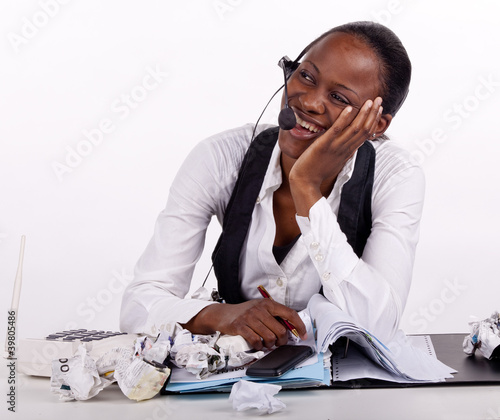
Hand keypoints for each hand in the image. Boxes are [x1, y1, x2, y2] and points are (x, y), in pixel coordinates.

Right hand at [182, 299, 306, 350]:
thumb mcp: (260, 310)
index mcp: (268, 304)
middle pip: (280, 330)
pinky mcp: (240, 327)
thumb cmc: (244, 313)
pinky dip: (259, 346)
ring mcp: (250, 317)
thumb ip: (274, 317)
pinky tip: (257, 344)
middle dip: (282, 341)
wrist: (223, 314)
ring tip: (266, 343)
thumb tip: (292, 329)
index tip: (303, 334)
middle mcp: (260, 309)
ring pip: (270, 337)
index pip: (289, 313)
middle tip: (278, 343)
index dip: (299, 325)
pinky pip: (256, 341)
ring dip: (270, 345)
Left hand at [289, 97, 383, 215]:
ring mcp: (335, 147)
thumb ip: (344, 151)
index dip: (374, 121)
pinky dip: (344, 119)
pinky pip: (336, 130)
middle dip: (373, 114)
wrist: (305, 182)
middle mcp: (345, 149)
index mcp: (348, 151)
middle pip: (364, 130)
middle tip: (379, 99)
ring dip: (364, 114)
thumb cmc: (318, 171)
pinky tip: (349, 108)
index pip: (365, 134)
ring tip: (370, 102)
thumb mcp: (335, 161)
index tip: (379, 109)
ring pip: (354, 129)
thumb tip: (351, 146)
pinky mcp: (324, 145)